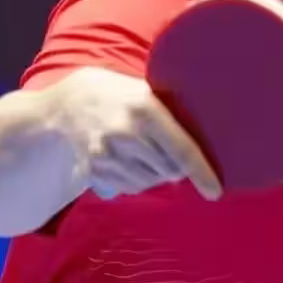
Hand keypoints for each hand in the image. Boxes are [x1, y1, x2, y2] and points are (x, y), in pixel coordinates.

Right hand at [50, 67, 221, 200]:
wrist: (68, 104)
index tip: (215, 191)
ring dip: (154, 175)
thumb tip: (207, 141)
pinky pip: (128, 188)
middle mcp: (127, 132)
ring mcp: (108, 153)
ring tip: (144, 153)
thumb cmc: (119, 95)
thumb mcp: (146, 91)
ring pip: (149, 182)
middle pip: (169, 170)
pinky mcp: (94, 169)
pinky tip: (128, 161)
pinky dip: (135, 181)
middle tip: (167, 153)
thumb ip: (173, 113)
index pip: (182, 150)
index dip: (202, 173)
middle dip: (175, 168)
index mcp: (146, 108)